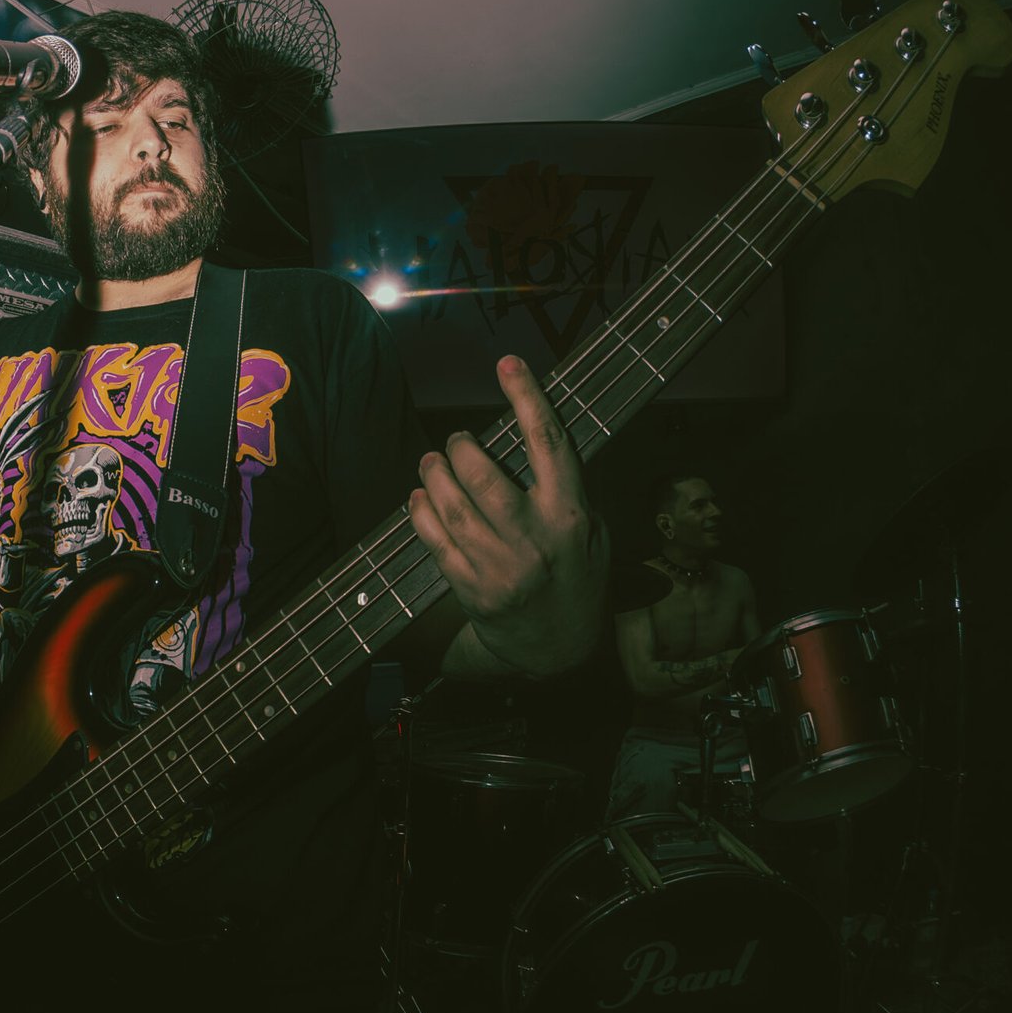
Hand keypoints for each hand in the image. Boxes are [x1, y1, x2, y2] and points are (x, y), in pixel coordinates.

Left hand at [408, 354, 609, 676]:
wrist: (561, 649)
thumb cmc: (577, 577)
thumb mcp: (592, 531)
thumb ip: (566, 489)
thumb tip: (530, 434)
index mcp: (571, 514)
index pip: (548, 441)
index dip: (526, 396)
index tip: (506, 363)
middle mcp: (535, 539)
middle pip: (485, 475)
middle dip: (462, 448)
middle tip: (457, 442)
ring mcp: (501, 567)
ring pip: (454, 506)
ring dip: (434, 475)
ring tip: (432, 463)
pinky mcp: (472, 589)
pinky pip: (435, 541)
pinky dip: (421, 513)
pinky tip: (420, 498)